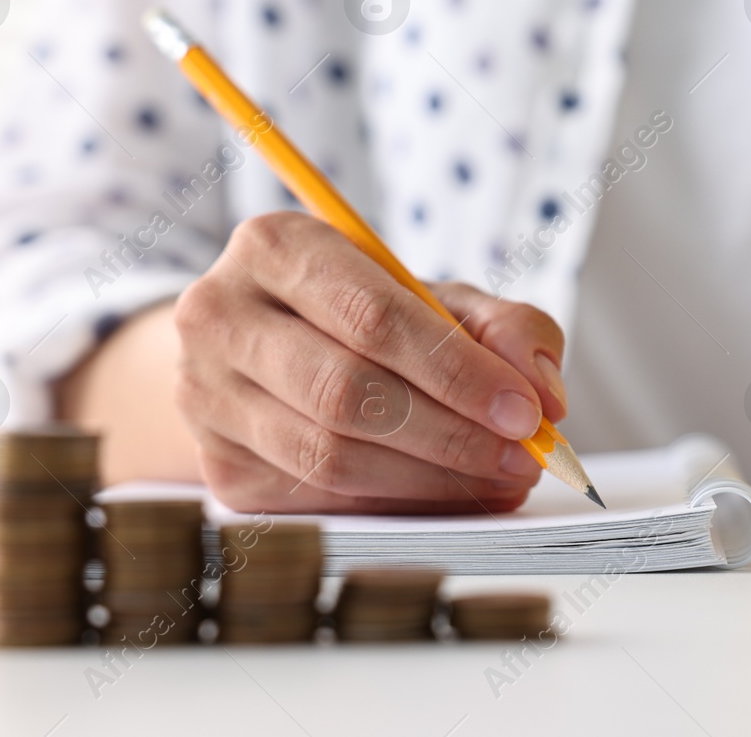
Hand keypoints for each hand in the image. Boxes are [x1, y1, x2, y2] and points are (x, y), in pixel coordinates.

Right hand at [171, 212, 567, 513]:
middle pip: (346, 392)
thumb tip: (545, 392)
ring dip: (429, 479)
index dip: (457, 370)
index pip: (371, 316)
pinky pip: (318, 501)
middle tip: (522, 457)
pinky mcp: (219, 470)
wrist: (260, 349)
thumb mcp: (435, 296)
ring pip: (329, 456)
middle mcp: (220, 317)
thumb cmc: (362, 315)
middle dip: (451, 433)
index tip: (526, 411)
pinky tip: (447, 496)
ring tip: (498, 480)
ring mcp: (206, 398)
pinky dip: (396, 505)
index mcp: (275, 246)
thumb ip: (504, 327)